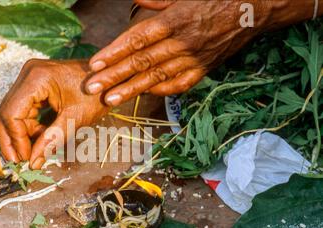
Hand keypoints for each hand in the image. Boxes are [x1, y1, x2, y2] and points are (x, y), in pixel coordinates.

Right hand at [0, 60, 108, 168]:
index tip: (24, 159)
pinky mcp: (35, 84)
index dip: (15, 139)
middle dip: (12, 139)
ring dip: (21, 135)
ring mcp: (30, 78)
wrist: (110, 77)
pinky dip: (30, 127)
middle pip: (7, 112)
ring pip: (13, 113)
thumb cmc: (97, 94)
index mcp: (36, 78)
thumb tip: (33, 162)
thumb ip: (52, 140)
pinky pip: (24, 110)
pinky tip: (40, 139)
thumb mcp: (75, 119)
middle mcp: (28, 74)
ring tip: (33, 153)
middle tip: (18, 162)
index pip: (11, 113)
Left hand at [85, 0, 274, 105]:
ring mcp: (193, 58)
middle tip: (93, 88)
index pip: (138, 39)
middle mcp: (182, 41)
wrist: (254, 9)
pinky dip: (162, 90)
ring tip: (110, 99)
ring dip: (131, 89)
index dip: (114, 52)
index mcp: (175, 20)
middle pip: (142, 62)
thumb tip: (136, 0)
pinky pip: (180, 84)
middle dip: (115, 76)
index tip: (95, 64)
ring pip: (157, 77)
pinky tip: (144, 95)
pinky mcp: (204, 69)